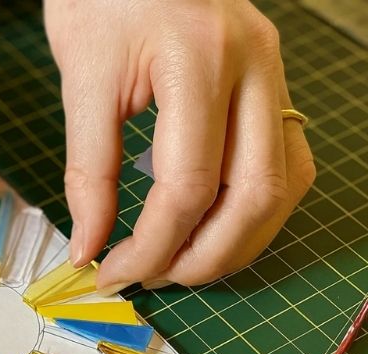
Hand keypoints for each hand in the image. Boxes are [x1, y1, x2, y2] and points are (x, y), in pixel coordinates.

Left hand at [45, 0, 315, 292]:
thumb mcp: (82, 79)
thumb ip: (89, 170)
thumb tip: (89, 246)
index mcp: (199, 58)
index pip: (188, 184)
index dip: (150, 246)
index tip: (110, 272)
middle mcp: (253, 65)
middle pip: (252, 195)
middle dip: (200, 257)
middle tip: (148, 279)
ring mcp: (273, 71)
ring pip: (282, 185)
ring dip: (235, 242)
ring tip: (181, 265)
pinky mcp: (272, 80)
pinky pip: (288, 161)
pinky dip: (255, 208)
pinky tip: (216, 225)